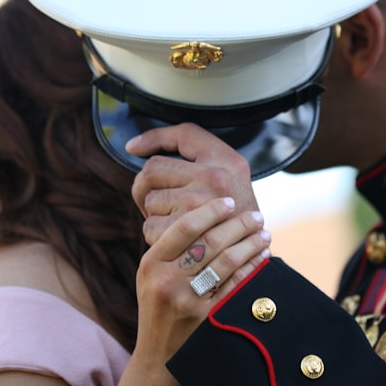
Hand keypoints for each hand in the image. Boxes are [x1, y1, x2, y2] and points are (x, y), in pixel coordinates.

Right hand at [117, 197, 270, 385]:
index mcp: (151, 263)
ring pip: (228, 261)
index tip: (230, 201)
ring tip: (264, 233)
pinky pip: (237, 285)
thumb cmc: (159, 309)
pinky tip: (263, 258)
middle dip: (239, 225)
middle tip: (257, 215)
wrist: (158, 359)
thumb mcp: (151, 276)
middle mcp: (167, 280)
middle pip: (211, 241)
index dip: (211, 210)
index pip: (185, 227)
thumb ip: (172, 248)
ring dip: (251, 243)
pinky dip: (253, 267)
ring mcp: (188, 301)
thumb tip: (208, 213)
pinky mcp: (208, 318)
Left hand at [127, 123, 258, 245]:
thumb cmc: (232, 205)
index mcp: (225, 159)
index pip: (179, 137)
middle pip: (152, 172)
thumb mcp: (227, 166)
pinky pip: (151, 227)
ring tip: (172, 218)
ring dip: (153, 212)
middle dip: (145, 187)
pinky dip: (155, 233)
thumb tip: (132, 146)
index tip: (134, 149)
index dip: (151, 142)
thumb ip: (185, 144)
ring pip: (150, 201)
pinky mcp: (189, 234)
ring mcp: (201, 206)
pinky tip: (172, 235)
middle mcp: (214, 179)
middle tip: (157, 199)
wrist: (253, 249)